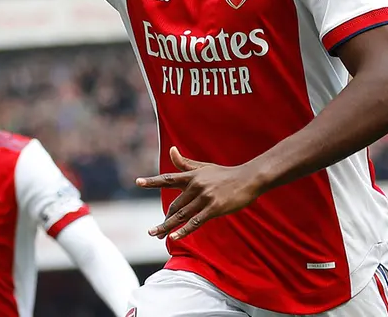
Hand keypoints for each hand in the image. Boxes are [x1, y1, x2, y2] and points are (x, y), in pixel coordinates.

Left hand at [136, 147, 262, 240]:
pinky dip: (184, 230)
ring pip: (181, 215)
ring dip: (166, 227)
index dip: (152, 181)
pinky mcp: (214, 208)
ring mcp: (205, 197)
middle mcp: (196, 186)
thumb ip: (185, 164)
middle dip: (164, 219)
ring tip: (154, 235)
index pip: (168, 179)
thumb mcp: (205, 168)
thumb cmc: (226, 174)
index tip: (137, 182)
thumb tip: (170, 150)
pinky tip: (174, 237)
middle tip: (153, 232)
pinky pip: (195, 222)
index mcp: (193, 176)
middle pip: (174, 205)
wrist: (249, 179)